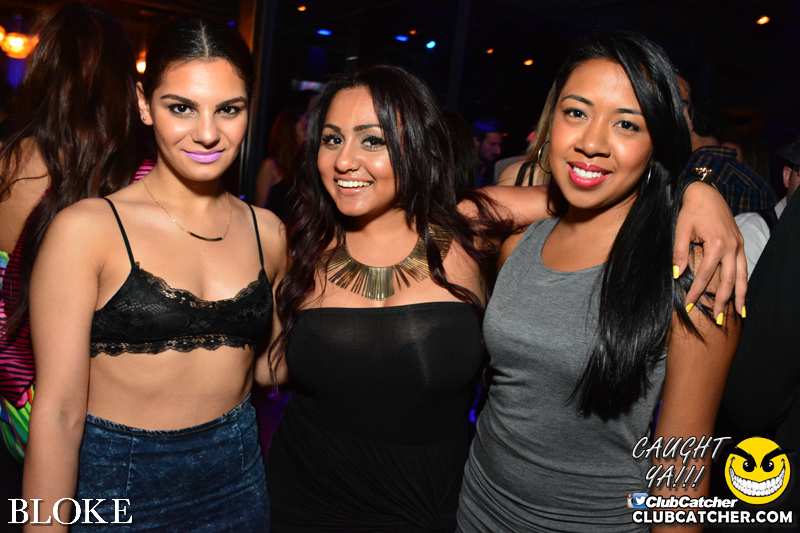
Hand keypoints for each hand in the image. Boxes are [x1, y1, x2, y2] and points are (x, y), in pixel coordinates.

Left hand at [674, 182, 745, 317]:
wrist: (705, 194)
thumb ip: (679, 252)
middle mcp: (732, 247)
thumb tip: (677, 274)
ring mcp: (738, 245)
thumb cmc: (690, 211)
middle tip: (718, 320)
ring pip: (742, 276)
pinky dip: (743, 281)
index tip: (688, 306)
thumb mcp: (681, 230)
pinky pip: (743, 267)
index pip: (705, 276)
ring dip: (740, 295)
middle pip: (728, 281)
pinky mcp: (740, 243)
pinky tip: (742, 294)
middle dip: (723, 301)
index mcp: (716, 245)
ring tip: (738, 313)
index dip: (696, 292)